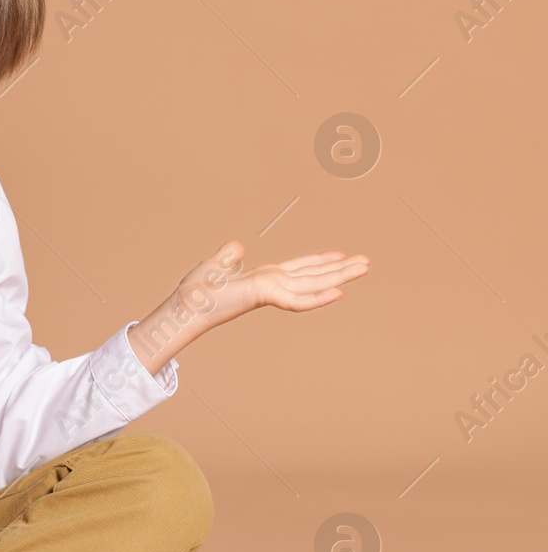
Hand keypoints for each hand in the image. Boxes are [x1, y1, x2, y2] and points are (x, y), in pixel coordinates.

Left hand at [176, 239, 370, 329]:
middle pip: (313, 275)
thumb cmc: (197, 291)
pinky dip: (317, 298)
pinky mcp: (264, 296)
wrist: (185, 304)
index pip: (298, 268)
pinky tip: (339, 293)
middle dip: (340, 269)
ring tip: (365, 268)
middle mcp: (272, 283)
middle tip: (367, 263)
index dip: (320, 261)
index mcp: (264, 277)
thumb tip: (237, 247)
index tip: (340, 255)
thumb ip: (229, 257)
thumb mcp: (216, 266)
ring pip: (313, 284)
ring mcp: (271, 290)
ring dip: (340, 277)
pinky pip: (296, 299)